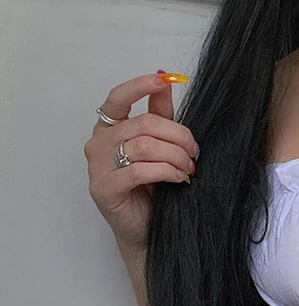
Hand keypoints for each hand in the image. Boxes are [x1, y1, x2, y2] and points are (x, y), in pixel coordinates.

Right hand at [84, 72, 197, 253]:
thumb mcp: (161, 143)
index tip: (163, 80)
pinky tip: (178, 178)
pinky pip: (139, 170)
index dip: (139, 86)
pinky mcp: (103, 188)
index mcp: (110, 128)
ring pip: (143, 146)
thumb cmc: (153, 184)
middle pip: (143, 124)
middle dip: (177, 134)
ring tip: (188, 167)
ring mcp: (97, 166)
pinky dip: (166, 171)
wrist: (147, 225)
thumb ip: (160, 113)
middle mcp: (98, 143)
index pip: (118, 98)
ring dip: (175, 155)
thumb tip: (165, 80)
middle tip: (194, 150)